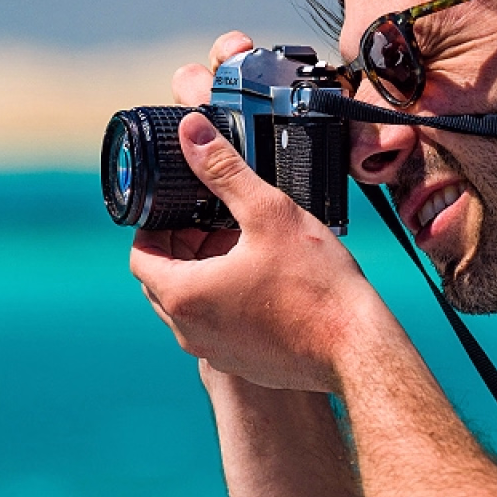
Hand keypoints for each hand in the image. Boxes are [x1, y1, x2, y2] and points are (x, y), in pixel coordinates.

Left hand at [131, 34, 381, 392]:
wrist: (356, 348)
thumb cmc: (316, 285)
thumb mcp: (268, 212)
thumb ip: (224, 171)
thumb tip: (191, 133)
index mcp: (184, 295)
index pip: (141, 257)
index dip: (154, 227)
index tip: (181, 210)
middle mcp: (189, 331)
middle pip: (161, 282)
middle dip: (180, 248)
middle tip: (213, 223)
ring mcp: (213, 352)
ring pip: (187, 307)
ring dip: (202, 275)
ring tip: (241, 248)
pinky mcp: (239, 363)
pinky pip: (214, 327)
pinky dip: (223, 302)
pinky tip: (261, 281)